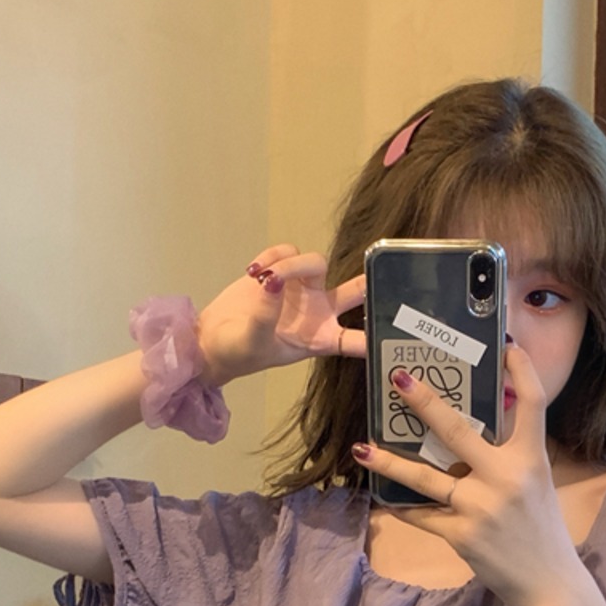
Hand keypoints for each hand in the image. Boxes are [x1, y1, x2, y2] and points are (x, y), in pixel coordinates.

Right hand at [196, 246, 366, 385]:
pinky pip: (288, 253)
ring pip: (316, 263)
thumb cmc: (236, 352)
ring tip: (262, 278)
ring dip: (290, 264)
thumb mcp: (253, 342)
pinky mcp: (282, 273)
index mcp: (320, 340)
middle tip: (378, 264)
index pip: (356, 341)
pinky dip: (272, 256)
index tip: (394, 331)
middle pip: (355, 292)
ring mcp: (302, 291)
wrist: (212, 340)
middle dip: (367, 281)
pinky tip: (253, 271)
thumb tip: (274, 283)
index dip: (376, 338)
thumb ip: (266, 315)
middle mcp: (318, 313)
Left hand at [351, 346, 590, 605]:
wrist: (549, 583)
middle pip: (457, 431)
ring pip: (425, 478)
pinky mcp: (462, 534)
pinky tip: (380, 493)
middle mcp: (505, 478)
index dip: (522, 372)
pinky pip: (423, 514)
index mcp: (530, 460)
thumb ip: (511, 454)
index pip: (532, 405)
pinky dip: (402, 504)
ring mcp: (480, 507)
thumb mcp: (536, 483)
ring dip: (390, 461)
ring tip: (362, 447)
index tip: (507, 346)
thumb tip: (483, 421)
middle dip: (425, 403)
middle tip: (399, 379)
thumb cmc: (540, 528)